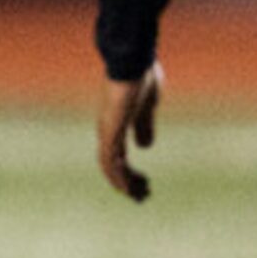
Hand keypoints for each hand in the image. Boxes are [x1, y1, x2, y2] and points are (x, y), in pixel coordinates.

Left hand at [97, 63, 163, 201]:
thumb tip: (145, 146)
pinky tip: (126, 188)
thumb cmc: (141, 76)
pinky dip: (117, 176)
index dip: (129, 172)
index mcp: (116, 124)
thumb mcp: (148, 105)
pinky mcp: (110, 130)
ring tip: (138, 196)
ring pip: (111, 167)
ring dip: (124, 183)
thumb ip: (144, 125)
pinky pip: (110, 161)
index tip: (143, 184)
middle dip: (128, 182)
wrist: (132, 61)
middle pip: (113, 165)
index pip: (118, 155)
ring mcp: (107, 131)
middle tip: (142, 196)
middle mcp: (107, 130)